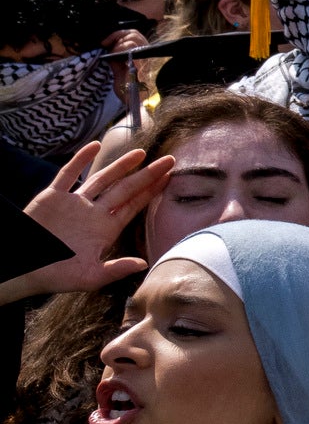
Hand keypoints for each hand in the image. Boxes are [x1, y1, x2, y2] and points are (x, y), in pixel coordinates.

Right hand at [0, 142, 172, 303]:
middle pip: (124, 189)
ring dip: (120, 166)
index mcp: (104, 229)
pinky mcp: (53, 197)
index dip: (151, 191)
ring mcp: (74, 203)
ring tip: (140, 152)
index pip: (133, 205)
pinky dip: (80, 159)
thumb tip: (145, 264)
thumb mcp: (90, 277)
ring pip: (101, 179)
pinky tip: (95, 145)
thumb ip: (116, 269)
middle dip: (146, 175)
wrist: (23, 268)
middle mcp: (93, 213)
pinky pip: (67, 174)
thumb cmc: (56, 276)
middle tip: (170, 160)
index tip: (170, 177)